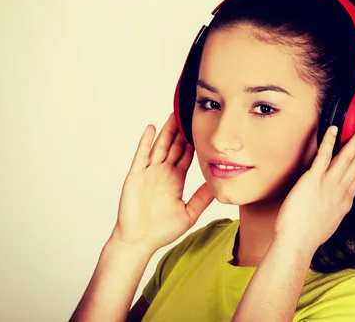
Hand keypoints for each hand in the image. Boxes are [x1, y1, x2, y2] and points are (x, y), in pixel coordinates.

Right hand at [111, 113, 214, 250]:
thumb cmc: (161, 231)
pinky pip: (142, 155)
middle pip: (174, 146)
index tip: (202, 128)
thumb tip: (218, 186)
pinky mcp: (136, 176)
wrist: (139, 241)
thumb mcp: (189, 213)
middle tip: (190, 113)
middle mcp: (163, 173)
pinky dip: (146, 141)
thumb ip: (202, 198)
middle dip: (182, 131)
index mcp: (175, 180)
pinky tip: (152, 128)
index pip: (186, 156)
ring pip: (160, 146)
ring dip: (167, 131)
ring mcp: (149, 173)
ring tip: (174, 114)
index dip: (194, 142)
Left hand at [274, 126, 354, 251]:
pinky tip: (334, 130)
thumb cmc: (309, 235)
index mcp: (345, 201)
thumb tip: (337, 203)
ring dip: (354, 143)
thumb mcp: (331, 221)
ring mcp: (328, 183)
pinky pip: (324, 156)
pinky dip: (330, 141)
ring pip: (345, 158)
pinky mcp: (313, 179)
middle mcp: (340, 190)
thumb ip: (336, 208)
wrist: (298, 241)